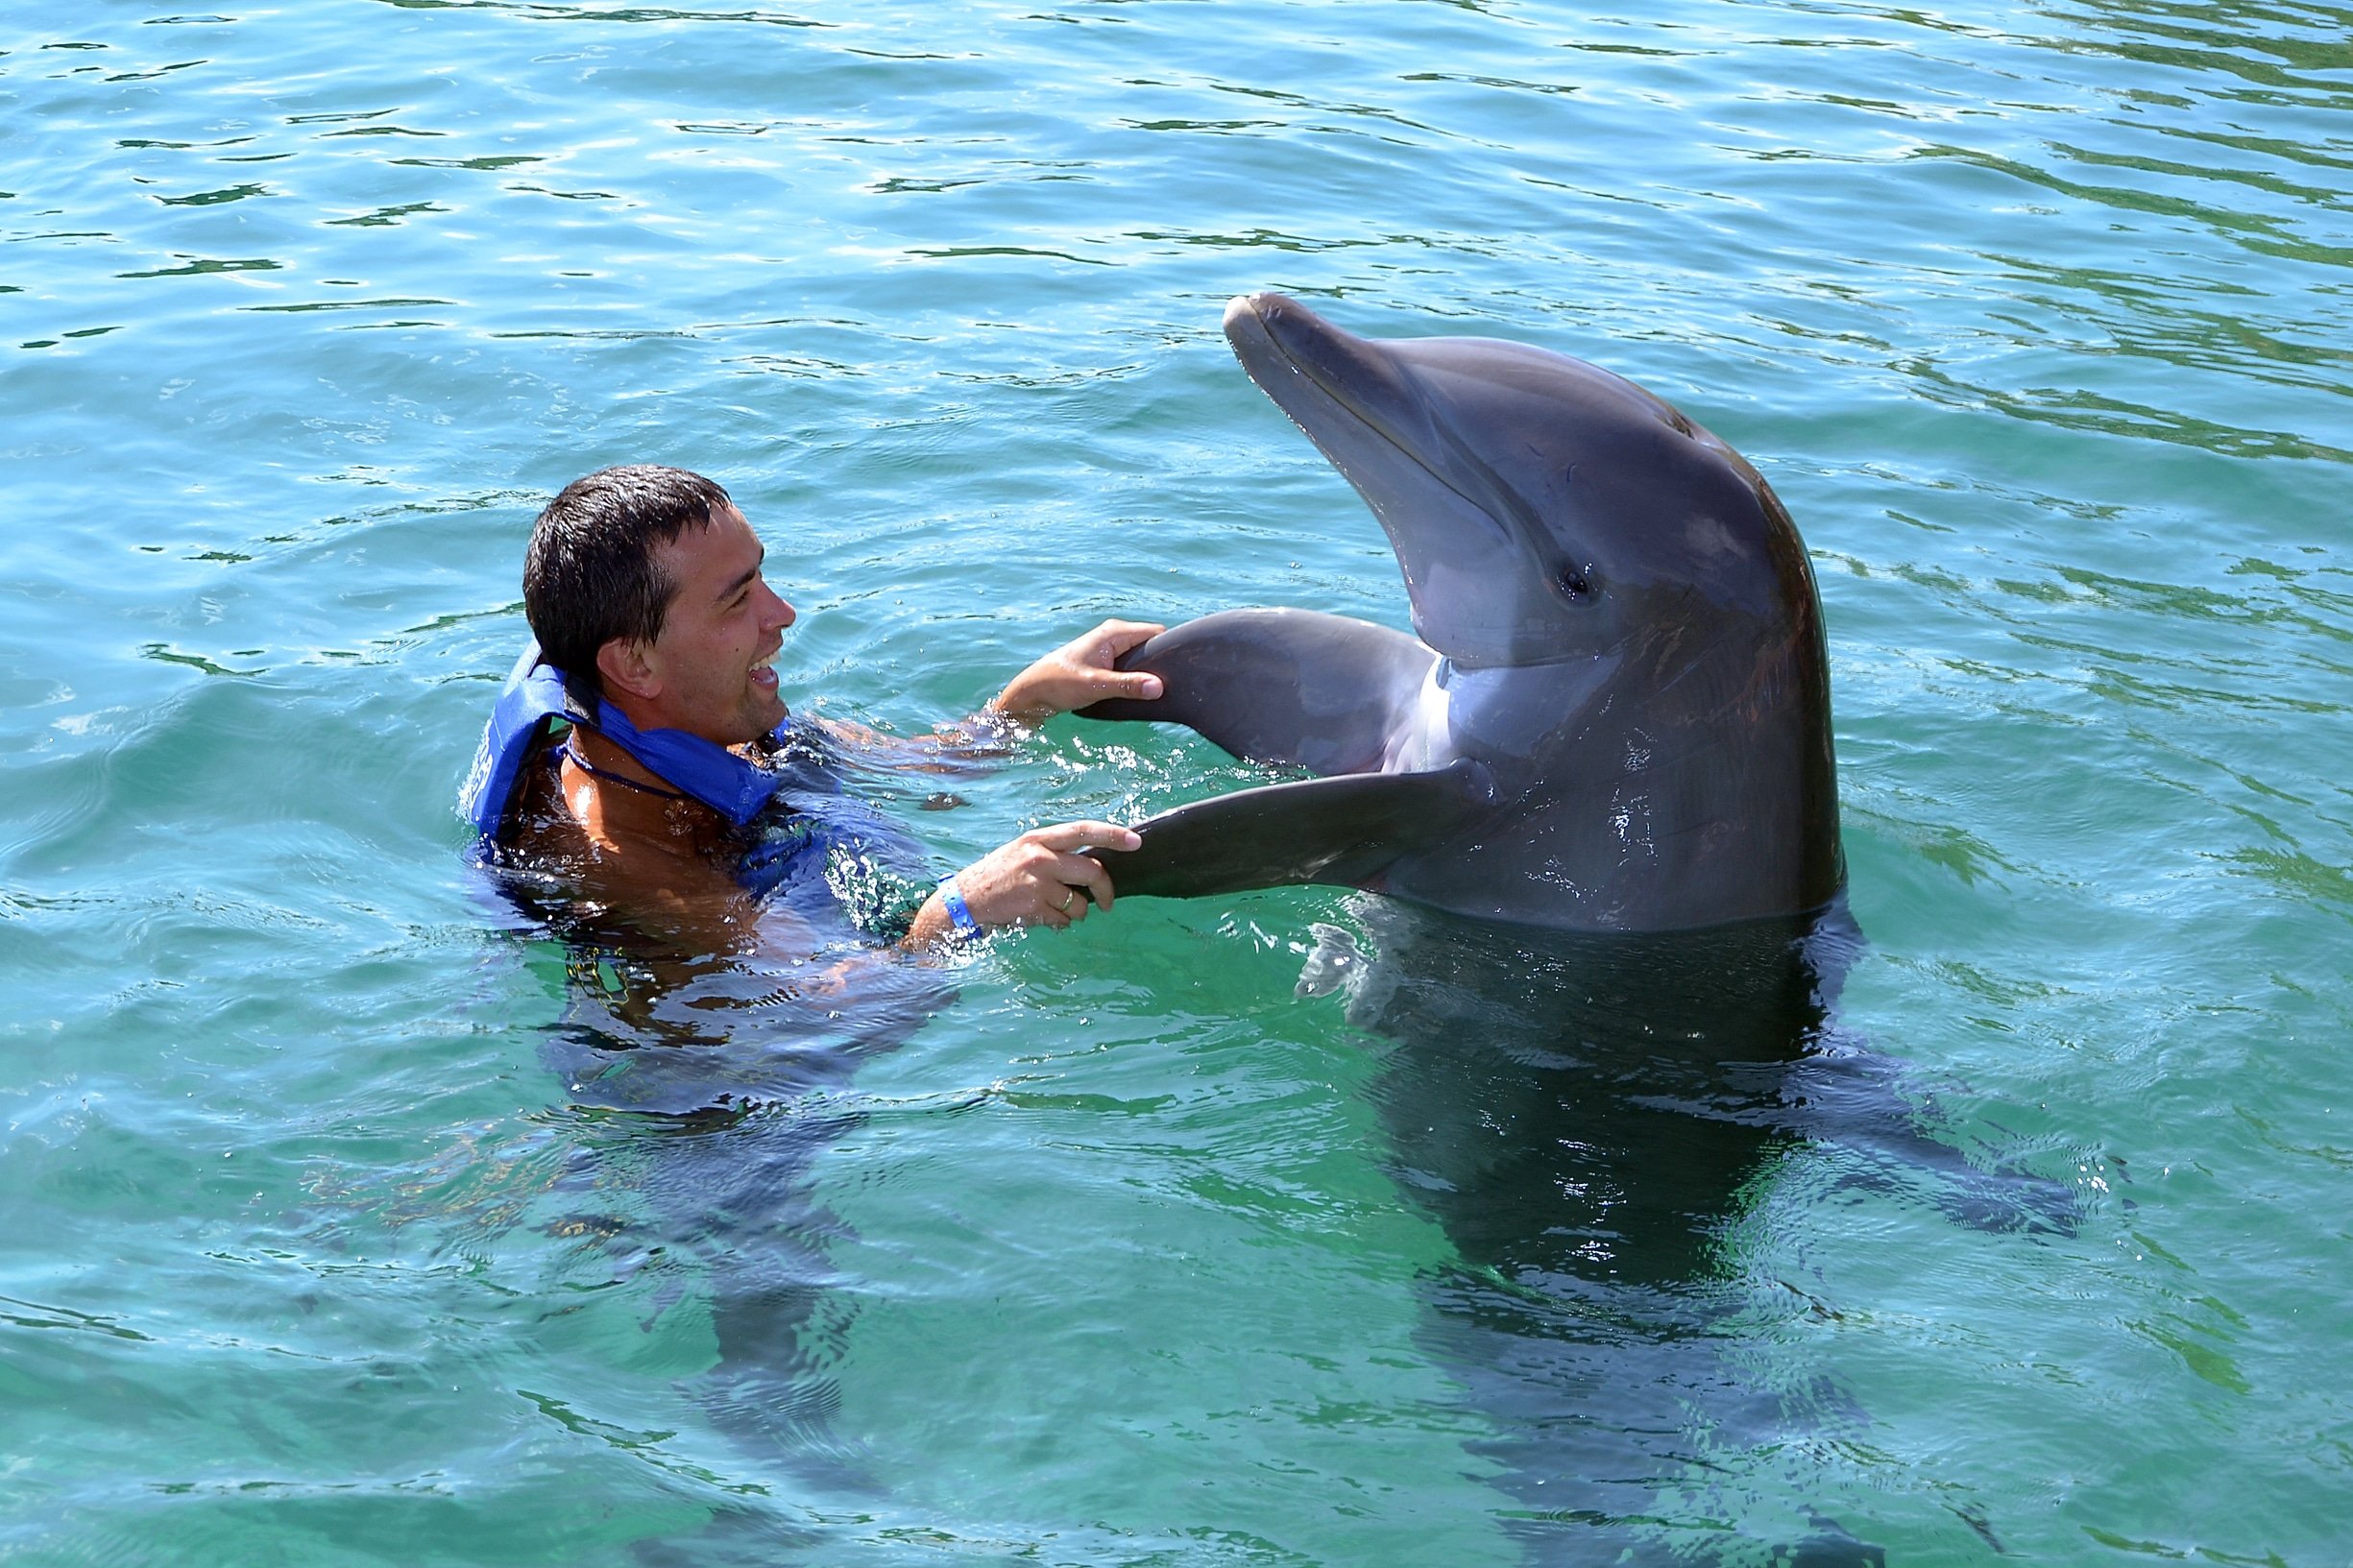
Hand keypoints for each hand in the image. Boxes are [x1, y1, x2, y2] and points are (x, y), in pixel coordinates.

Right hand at [920, 820, 1142, 939]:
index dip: (1113, 835)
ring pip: (1079, 902)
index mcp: (1039, 838)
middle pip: (1092, 871)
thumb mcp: (1024, 854)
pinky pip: (1063, 920)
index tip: (1136, 841)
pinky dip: (1058, 923)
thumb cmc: (1000, 876)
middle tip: (1106, 903)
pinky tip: (1039, 917)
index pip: (1084, 830)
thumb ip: (1055, 855)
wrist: (965, 900)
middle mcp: (1039, 856)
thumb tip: (1093, 868)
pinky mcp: (1033, 906)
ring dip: (1076, 912)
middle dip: (1105, 891)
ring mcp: (1036, 882)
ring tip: (1055, 910)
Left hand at [987, 619, 1165, 726]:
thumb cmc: (1059, 684)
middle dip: (1160, 664)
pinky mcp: (1107, 663)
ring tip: (1155, 692)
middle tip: (1169, 687)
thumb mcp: (1096, 685)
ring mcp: (1111, 649)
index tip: (1180, 672)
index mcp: (1114, 632)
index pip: (1157, 633)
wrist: (1033, 693)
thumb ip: (1127, 686)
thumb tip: (1158, 687)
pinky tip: (1139, 693)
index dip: (1170, 650)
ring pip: (1141, 658)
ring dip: (1147, 674)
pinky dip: (1137, 678)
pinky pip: (1132, 667)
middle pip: (1151, 646)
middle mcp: (1115, 636)